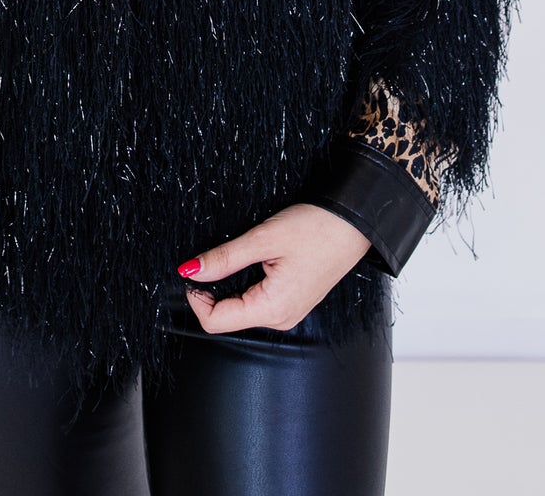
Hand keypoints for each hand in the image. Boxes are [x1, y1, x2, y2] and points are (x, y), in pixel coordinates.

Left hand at [176, 204, 372, 333]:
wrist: (354, 223)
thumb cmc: (316, 229)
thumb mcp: (264, 238)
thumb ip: (225, 258)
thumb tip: (190, 271)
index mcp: (272, 309)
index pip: (216, 322)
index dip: (196, 297)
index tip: (192, 271)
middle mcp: (280, 319)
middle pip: (227, 317)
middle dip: (213, 289)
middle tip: (217, 255)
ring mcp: (288, 312)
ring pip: (242, 308)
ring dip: (231, 285)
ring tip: (243, 254)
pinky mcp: (292, 301)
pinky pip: (258, 301)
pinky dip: (247, 283)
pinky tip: (257, 260)